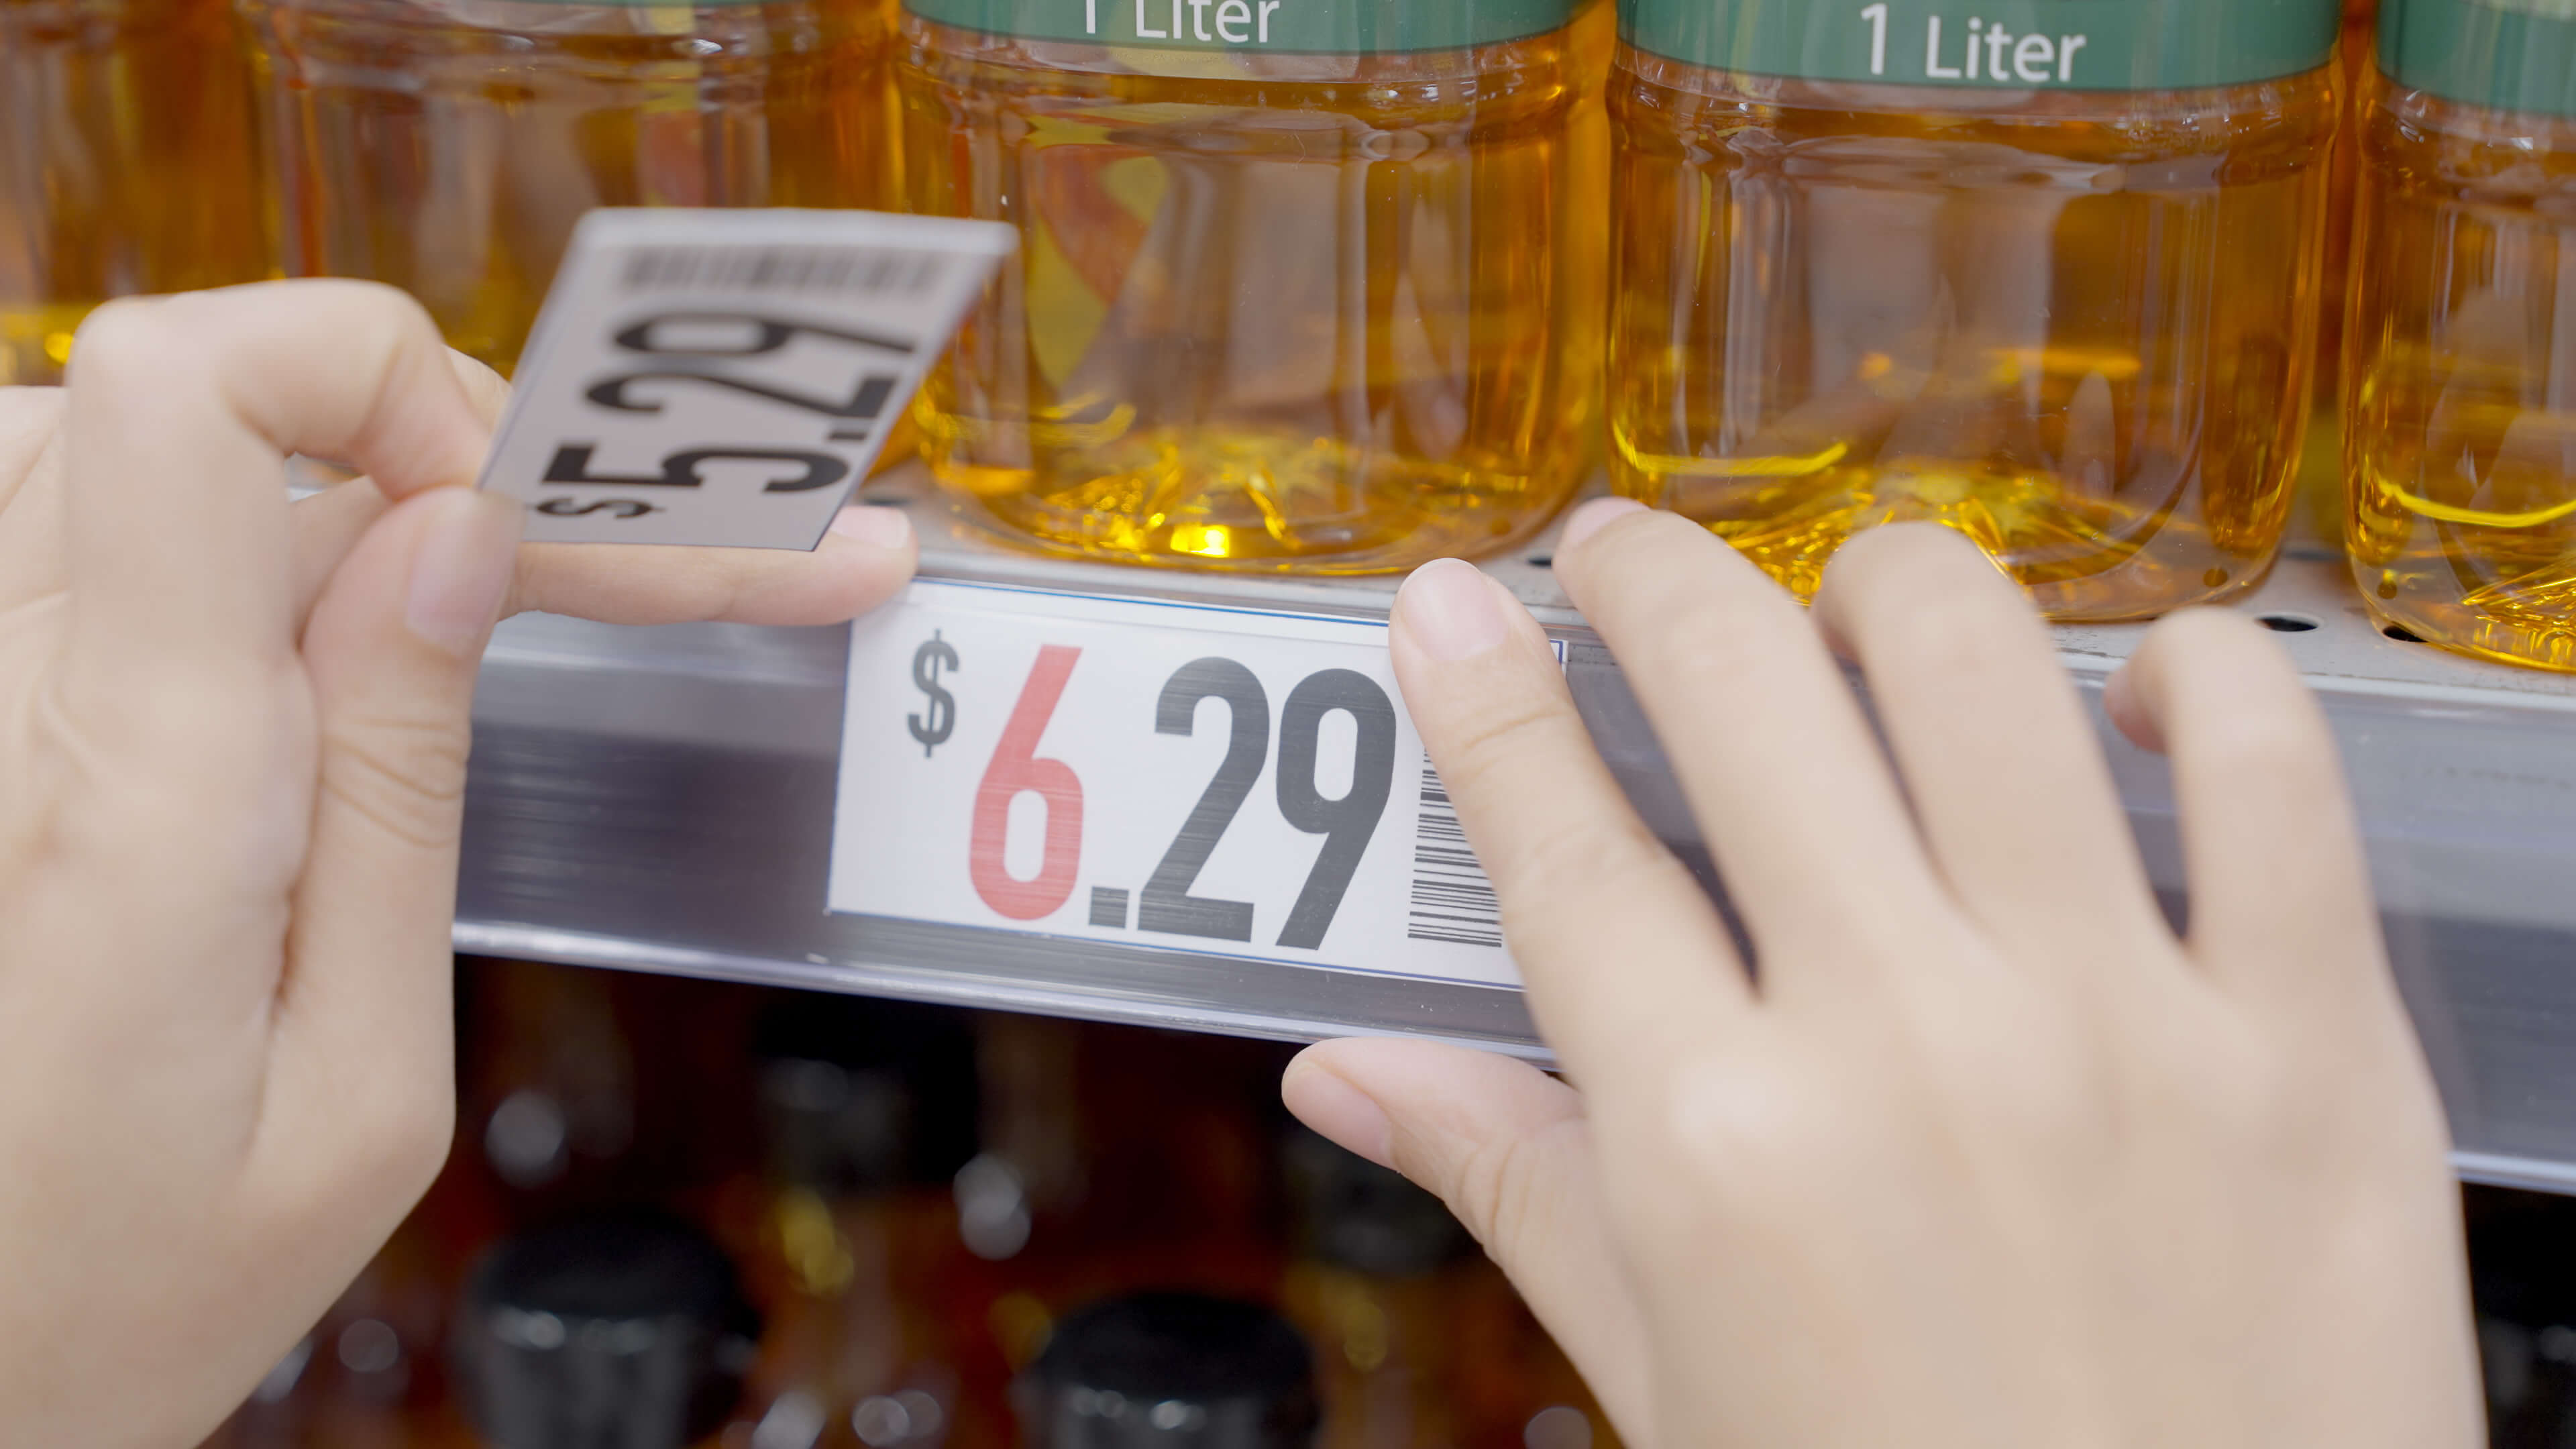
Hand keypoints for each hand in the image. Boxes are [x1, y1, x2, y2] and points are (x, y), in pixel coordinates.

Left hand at [0, 281, 915, 1445]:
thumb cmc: (112, 1291)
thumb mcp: (353, 1098)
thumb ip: (398, 795)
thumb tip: (450, 541)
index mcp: (134, 798)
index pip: (194, 392)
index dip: (373, 373)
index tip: (503, 500)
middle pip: (170, 397)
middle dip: (385, 446)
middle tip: (540, 562)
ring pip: (85, 443)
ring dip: (268, 489)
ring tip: (403, 604)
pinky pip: (27, 536)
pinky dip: (157, 538)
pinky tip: (240, 638)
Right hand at [1284, 502, 2483, 1447]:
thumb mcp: (1678, 1384)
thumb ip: (1523, 1189)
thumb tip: (1349, 1076)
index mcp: (1717, 1147)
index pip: (1555, 842)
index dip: (1483, 694)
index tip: (1454, 602)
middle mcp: (1905, 1046)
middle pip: (1739, 690)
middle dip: (1652, 579)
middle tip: (1628, 560)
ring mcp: (2119, 1027)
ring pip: (1974, 663)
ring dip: (1881, 586)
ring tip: (1856, 608)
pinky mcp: (2313, 1047)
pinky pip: (2270, 769)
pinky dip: (2199, 680)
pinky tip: (2139, 691)